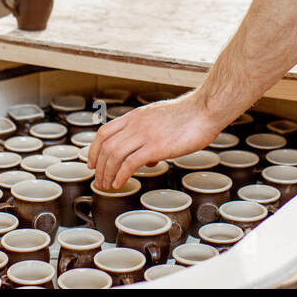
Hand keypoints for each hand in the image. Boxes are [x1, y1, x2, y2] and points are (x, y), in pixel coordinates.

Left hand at [86, 92, 225, 190]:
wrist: (204, 110)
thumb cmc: (189, 116)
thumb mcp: (161, 120)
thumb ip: (150, 136)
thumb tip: (148, 159)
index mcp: (135, 117)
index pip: (104, 132)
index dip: (94, 150)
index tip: (93, 163)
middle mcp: (136, 124)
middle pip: (105, 146)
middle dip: (99, 167)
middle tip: (99, 180)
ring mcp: (144, 135)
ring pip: (114, 155)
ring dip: (107, 174)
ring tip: (107, 185)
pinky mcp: (156, 146)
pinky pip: (130, 163)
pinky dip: (121, 175)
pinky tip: (120, 183)